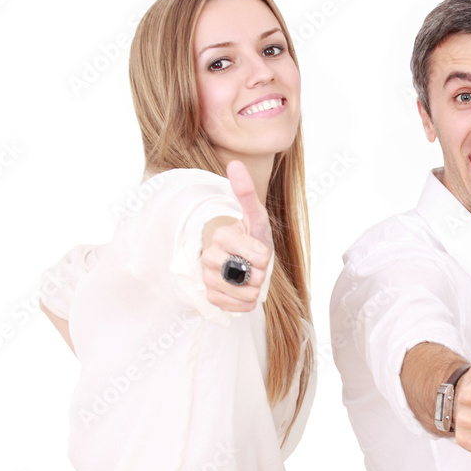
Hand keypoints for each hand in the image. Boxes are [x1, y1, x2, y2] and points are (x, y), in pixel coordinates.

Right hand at [200, 160, 273, 312]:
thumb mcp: (256, 216)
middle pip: (247, 275)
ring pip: (240, 293)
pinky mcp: (210, 296)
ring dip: (254, 290)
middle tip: (256, 266)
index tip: (262, 253)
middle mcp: (209, 256)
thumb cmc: (252, 237)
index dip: (263, 255)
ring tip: (252, 280)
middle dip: (260, 273)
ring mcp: (208, 277)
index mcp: (221, 235)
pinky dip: (244, 303)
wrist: (246, 261)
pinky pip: (231, 307)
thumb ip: (246, 193)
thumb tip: (234, 163)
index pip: (253, 253)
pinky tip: (245, 292)